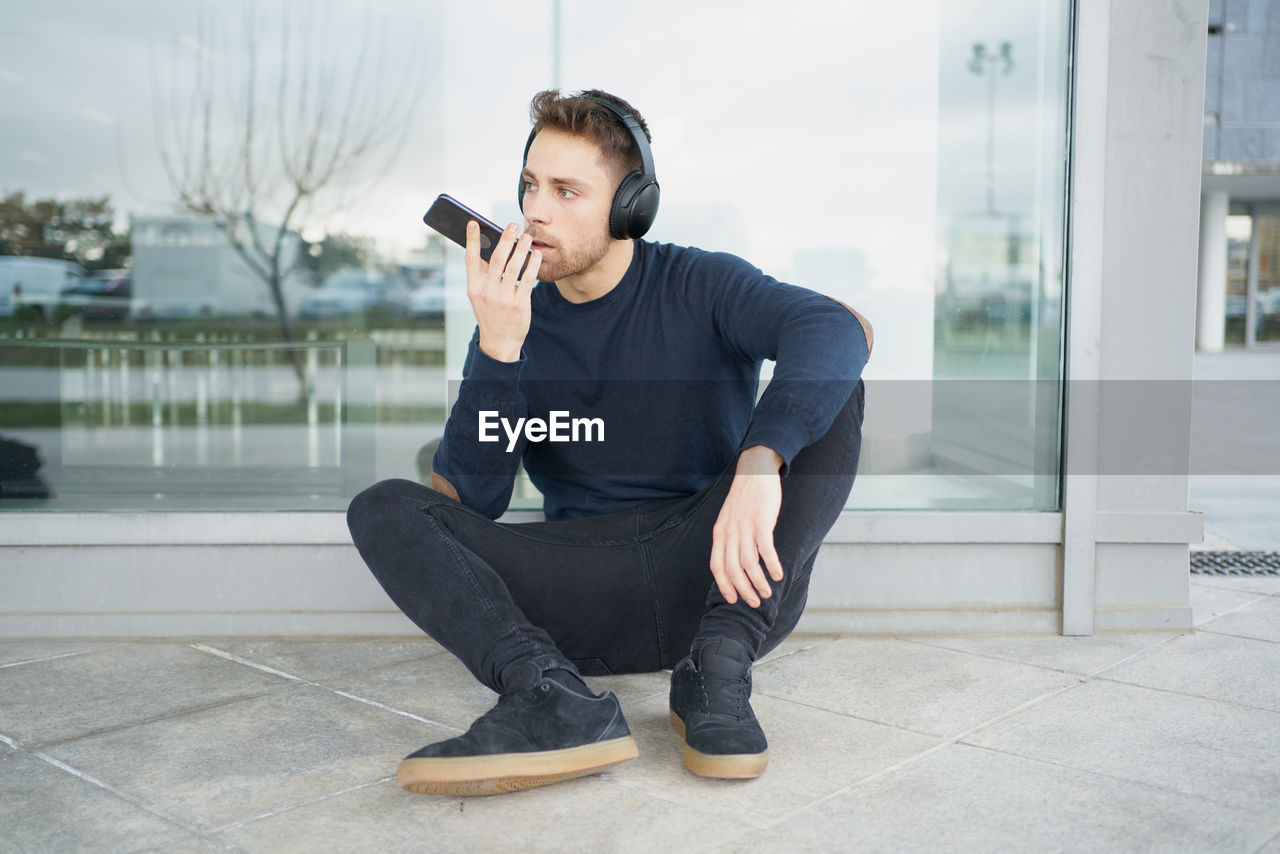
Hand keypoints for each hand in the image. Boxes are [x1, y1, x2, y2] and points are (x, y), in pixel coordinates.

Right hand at [466, 221, 541, 361]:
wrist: (499, 341)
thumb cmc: (490, 313)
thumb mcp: (479, 296)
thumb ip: (483, 274)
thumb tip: (491, 247)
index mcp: (473, 287)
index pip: (470, 259)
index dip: (472, 240)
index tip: (473, 222)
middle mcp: (487, 291)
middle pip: (496, 259)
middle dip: (505, 239)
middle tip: (513, 225)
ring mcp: (503, 299)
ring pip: (513, 267)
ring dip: (521, 249)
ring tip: (527, 237)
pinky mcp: (519, 305)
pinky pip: (527, 280)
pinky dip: (532, 265)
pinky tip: (536, 255)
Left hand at [709, 446, 784, 607]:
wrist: (755, 471)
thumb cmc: (744, 498)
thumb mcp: (729, 518)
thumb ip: (729, 538)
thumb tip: (735, 562)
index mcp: (719, 532)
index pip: (717, 566)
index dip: (724, 585)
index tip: (733, 599)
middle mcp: (729, 532)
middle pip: (732, 569)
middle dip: (743, 589)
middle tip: (754, 602)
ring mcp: (745, 527)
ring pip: (749, 563)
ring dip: (758, 582)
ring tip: (767, 593)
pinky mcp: (761, 521)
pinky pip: (765, 549)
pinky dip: (772, 565)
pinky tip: (778, 574)